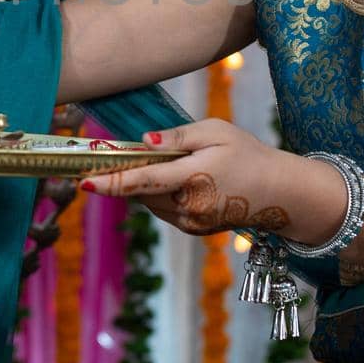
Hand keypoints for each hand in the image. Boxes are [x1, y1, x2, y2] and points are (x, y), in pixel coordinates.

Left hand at [79, 119, 294, 236]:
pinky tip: (184, 181)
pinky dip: (162, 194)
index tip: (85, 182)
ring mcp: (191, 222)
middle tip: (132, 155)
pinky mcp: (194, 230)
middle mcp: (190, 206)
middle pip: (142, 190)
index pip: (144, 180)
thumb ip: (177, 137)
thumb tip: (143, 142)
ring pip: (151, 201)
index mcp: (194, 178)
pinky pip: (164, 210)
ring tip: (176, 166)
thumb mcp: (215, 132)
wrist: (279, 192)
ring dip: (148, 185)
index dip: (112, 182)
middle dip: (131, 175)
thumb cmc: (247, 153)